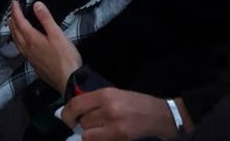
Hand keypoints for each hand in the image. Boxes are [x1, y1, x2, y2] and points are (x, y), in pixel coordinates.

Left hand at [7, 1, 81, 92]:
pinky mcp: (35, 65)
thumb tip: (36, 5)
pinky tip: (23, 43)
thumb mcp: (57, 35)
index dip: (16, 11)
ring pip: (17, 41)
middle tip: (12, 11)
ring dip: (13, 31)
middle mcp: (27, 49)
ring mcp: (30, 58)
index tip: (14, 2)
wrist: (69, 81)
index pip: (20, 22)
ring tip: (13, 25)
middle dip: (12, 20)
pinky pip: (21, 50)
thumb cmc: (65, 59)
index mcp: (32, 39)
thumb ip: (46, 19)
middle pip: (15, 32)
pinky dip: (18, 41)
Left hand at [60, 88, 187, 140]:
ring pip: (88, 134)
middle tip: (94, 123)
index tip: (67, 119)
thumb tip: (74, 111)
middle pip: (82, 120)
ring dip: (91, 133)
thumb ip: (95, 101)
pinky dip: (98, 140)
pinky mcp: (120, 137)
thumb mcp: (116, 95)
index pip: (75, 104)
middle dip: (84, 124)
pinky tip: (107, 136)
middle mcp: (108, 108)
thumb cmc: (138, 104)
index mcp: (106, 94)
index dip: (67, 114)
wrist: (163, 116)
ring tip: (102, 130)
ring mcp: (114, 124)